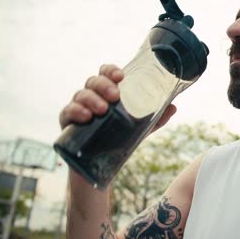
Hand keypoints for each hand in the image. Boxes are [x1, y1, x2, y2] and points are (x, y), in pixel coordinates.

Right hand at [59, 64, 176, 130]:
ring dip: (91, 99)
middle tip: (114, 96)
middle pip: (92, 81)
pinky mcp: (67, 124)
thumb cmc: (118, 140)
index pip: (106, 74)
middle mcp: (91, 97)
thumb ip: (156, 118)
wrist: (99, 167)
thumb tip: (174, 107)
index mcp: (107, 93)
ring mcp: (77, 109)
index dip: (111, 71)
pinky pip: (66, 112)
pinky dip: (75, 111)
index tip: (121, 77)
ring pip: (80, 95)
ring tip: (103, 110)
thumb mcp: (140, 129)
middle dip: (103, 85)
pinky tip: (85, 117)